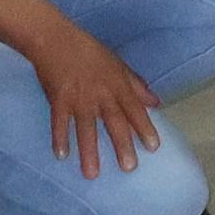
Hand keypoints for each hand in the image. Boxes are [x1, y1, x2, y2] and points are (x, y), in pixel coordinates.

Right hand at [29, 19, 165, 175]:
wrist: (57, 40)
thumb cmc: (90, 52)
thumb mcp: (119, 65)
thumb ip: (137, 85)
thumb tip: (157, 102)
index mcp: (118, 85)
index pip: (135, 110)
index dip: (145, 128)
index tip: (154, 148)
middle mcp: (101, 94)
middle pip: (114, 122)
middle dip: (122, 145)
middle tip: (129, 168)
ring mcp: (79, 98)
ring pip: (86, 128)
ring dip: (89, 151)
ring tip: (92, 174)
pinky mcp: (58, 99)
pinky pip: (59, 123)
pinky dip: (59, 138)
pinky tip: (61, 156)